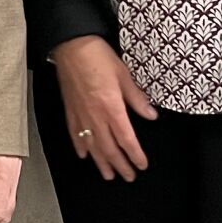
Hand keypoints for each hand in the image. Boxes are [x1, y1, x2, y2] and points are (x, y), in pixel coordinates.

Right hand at [51, 34, 157, 180]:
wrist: (71, 46)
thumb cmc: (96, 55)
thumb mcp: (124, 74)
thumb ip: (137, 98)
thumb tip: (150, 114)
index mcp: (111, 107)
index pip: (126, 140)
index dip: (135, 155)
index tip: (141, 164)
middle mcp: (95, 115)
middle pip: (110, 149)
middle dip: (121, 165)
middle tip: (128, 176)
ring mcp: (81, 114)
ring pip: (92, 146)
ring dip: (101, 163)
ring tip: (108, 175)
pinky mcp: (70, 110)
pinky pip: (75, 134)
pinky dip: (80, 147)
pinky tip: (84, 155)